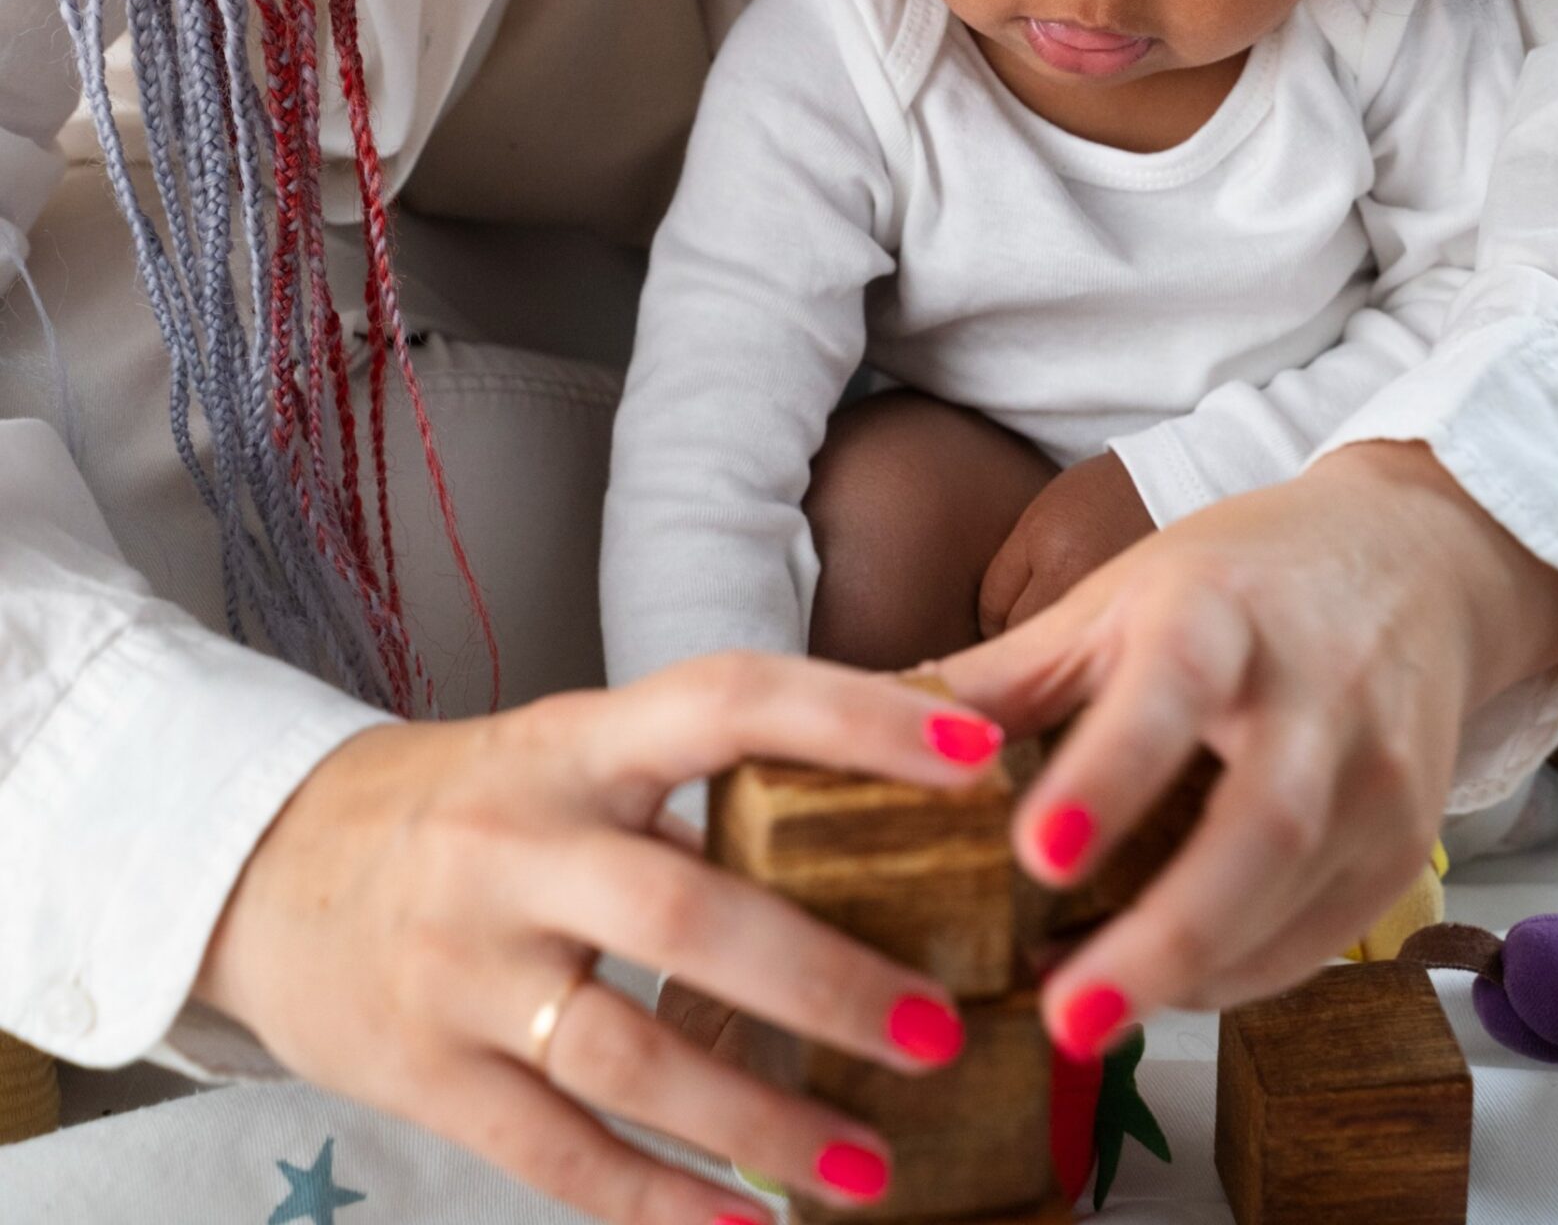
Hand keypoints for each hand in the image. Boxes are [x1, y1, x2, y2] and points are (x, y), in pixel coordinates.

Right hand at [196, 656, 1003, 1222]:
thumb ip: (691, 783)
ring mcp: (466, 965)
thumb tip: (880, 803)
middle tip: (942, 1030)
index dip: (855, 717)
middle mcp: (516, 844)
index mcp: (571, 742)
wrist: (264, 865)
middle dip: (826, 979)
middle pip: (686, 908)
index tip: (977, 750)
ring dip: (764, 1122)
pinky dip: (661, 1203)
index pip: (728, 699)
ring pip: (632, 1054)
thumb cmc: (460, 805)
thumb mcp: (564, 755)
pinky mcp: (429, 1073)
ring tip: (875, 1170)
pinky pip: (561, 1152)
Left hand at [936, 442, 1557, 1046]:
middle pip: (1262, 826)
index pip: (1172, 691)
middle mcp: (1315, 693)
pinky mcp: (1405, 844)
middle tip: (1064, 1016)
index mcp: (1222, 613)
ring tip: (1082, 1019)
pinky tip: (1162, 993)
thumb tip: (867, 734)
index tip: (1037, 856)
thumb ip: (1006, 678)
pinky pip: (1320, 936)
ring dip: (1189, 973)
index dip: (1110, 774)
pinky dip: (1238, 976)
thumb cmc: (1237, 579)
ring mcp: (1376, 775)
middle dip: (1165, 933)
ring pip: (1297, 899)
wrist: (1411, 563)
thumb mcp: (1115, 599)